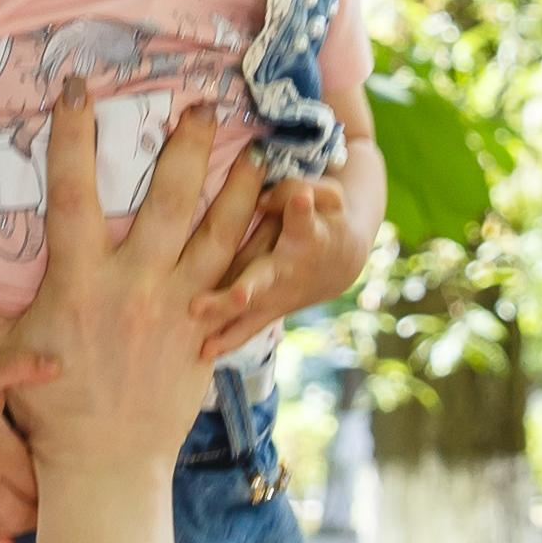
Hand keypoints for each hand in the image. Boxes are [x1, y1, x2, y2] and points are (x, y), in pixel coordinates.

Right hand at [0, 85, 265, 482]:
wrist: (103, 467)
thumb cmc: (45, 405)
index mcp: (78, 282)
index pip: (72, 191)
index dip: (73, 134)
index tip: (78, 88)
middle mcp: (135, 287)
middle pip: (169, 201)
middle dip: (187, 147)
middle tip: (203, 105)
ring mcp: (179, 309)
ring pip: (220, 234)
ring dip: (242, 189)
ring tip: (261, 151)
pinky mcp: (208, 333)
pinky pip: (246, 282)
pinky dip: (267, 249)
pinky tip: (284, 219)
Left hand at [193, 175, 365, 359]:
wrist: (341, 264)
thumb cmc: (327, 220)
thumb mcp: (324, 196)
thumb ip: (292, 190)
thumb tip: (259, 201)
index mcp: (308, 235)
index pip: (304, 218)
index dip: (301, 207)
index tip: (301, 198)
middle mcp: (290, 269)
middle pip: (268, 277)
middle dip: (252, 287)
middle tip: (240, 295)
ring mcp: (278, 294)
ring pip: (250, 308)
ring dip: (226, 315)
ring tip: (200, 320)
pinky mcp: (268, 308)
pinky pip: (246, 327)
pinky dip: (228, 340)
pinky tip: (203, 352)